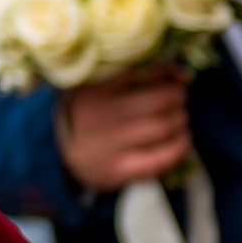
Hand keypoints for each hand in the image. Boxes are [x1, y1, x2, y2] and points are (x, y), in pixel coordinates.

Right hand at [56, 68, 191, 191]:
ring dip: (180, 119)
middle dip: (177, 96)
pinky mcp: (118, 170)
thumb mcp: (94, 88)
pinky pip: (161, 158)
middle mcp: (100, 116)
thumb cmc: (87, 115)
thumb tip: (179, 72)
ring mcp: (109, 145)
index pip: (142, 72)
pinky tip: (182, 139)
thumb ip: (130, 75)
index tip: (176, 77)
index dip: (167, 72)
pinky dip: (180, 146)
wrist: (60, 157)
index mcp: (93, 89)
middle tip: (178, 98)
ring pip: (163, 127)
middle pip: (159, 100)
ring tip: (178, 118)